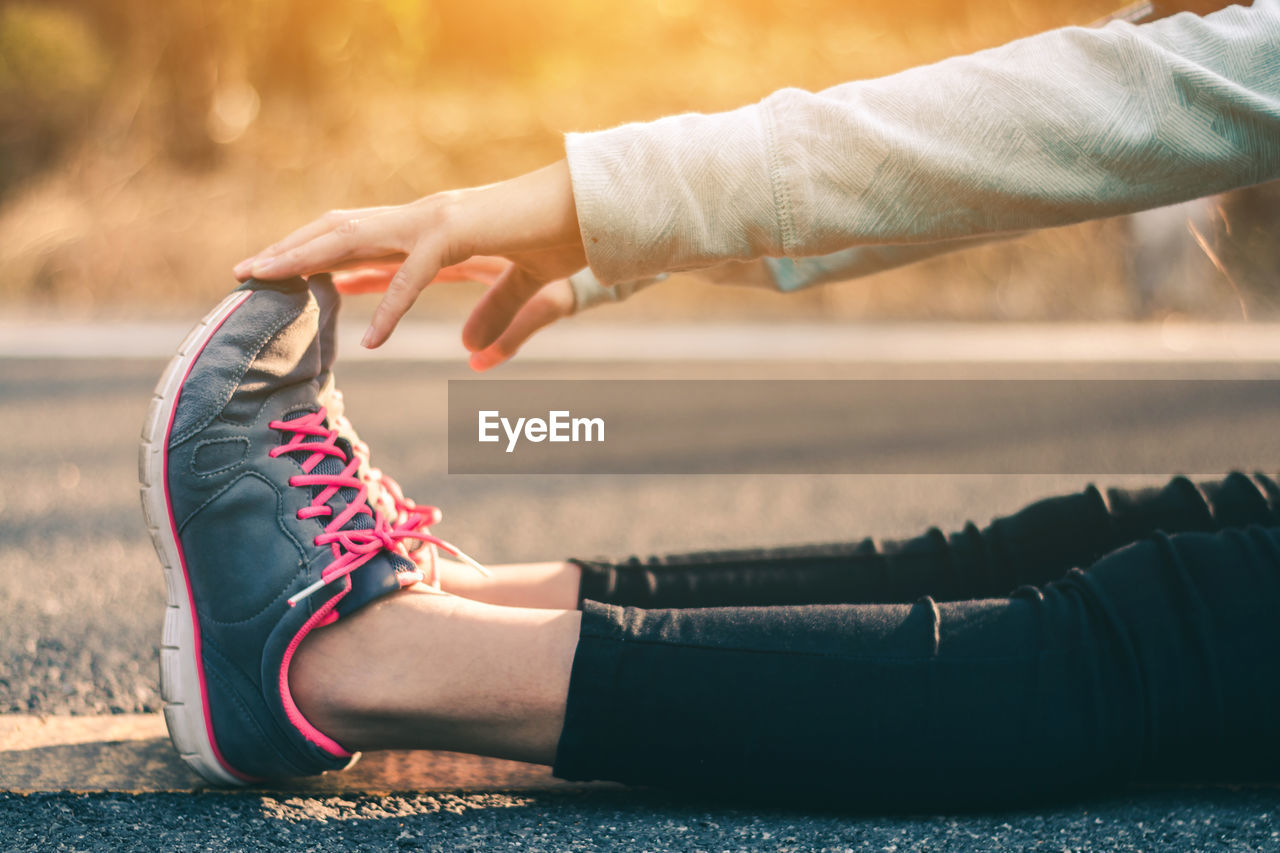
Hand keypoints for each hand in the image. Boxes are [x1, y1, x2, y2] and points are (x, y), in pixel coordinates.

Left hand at [234, 161, 586, 350]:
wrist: (598, 210)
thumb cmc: (564, 240)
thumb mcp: (524, 290)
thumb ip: (495, 318)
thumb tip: (471, 352)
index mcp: (433, 228)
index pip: (361, 238)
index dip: (318, 253)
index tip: (281, 273)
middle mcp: (425, 219)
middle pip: (340, 231)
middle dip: (289, 250)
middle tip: (242, 274)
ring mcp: (437, 221)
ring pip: (355, 238)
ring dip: (306, 258)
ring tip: (265, 280)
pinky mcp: (459, 233)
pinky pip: (414, 275)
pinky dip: (389, 305)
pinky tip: (371, 340)